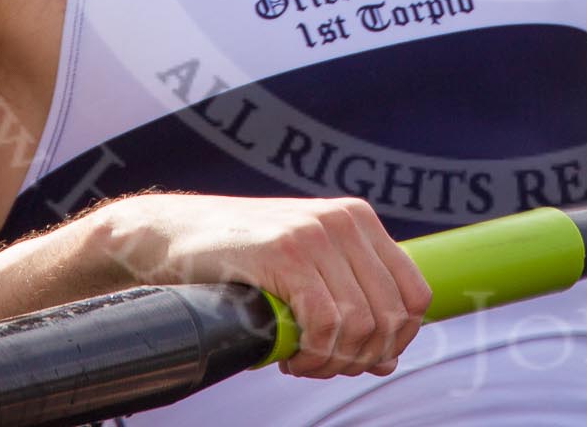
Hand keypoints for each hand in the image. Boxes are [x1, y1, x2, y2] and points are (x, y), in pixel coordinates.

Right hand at [101, 193, 432, 378]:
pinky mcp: (287, 253)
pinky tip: (289, 357)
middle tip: (322, 366)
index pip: (415, 294)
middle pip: (393, 316)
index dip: (397, 340)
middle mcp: (347, 221)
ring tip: (302, 361)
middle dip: (362, 357)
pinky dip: (314, 354)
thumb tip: (387, 361)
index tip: (360, 358)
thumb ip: (350, 306)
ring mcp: (318, 233)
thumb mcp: (305, 273)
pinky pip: (327, 321)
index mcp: (359, 220)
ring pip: (362, 324)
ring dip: (334, 360)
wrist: (170, 235)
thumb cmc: (238, 260)